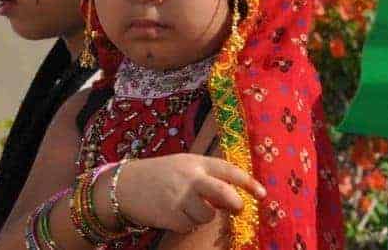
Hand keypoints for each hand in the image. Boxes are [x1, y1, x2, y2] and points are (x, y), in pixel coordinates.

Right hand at [111, 154, 266, 233]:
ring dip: (206, 216)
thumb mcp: (185, 165)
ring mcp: (180, 197)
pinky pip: (190, 225)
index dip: (249, 182)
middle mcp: (190, 178)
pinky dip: (188, 224)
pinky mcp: (170, 215)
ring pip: (208, 215)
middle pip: (224, 193)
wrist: (125, 185)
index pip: (230, 171)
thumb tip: (233, 194)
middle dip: (236, 204)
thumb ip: (208, 175)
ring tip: (193, 209)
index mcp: (197, 162)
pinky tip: (176, 215)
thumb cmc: (161, 174)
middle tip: (238, 209)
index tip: (262, 193)